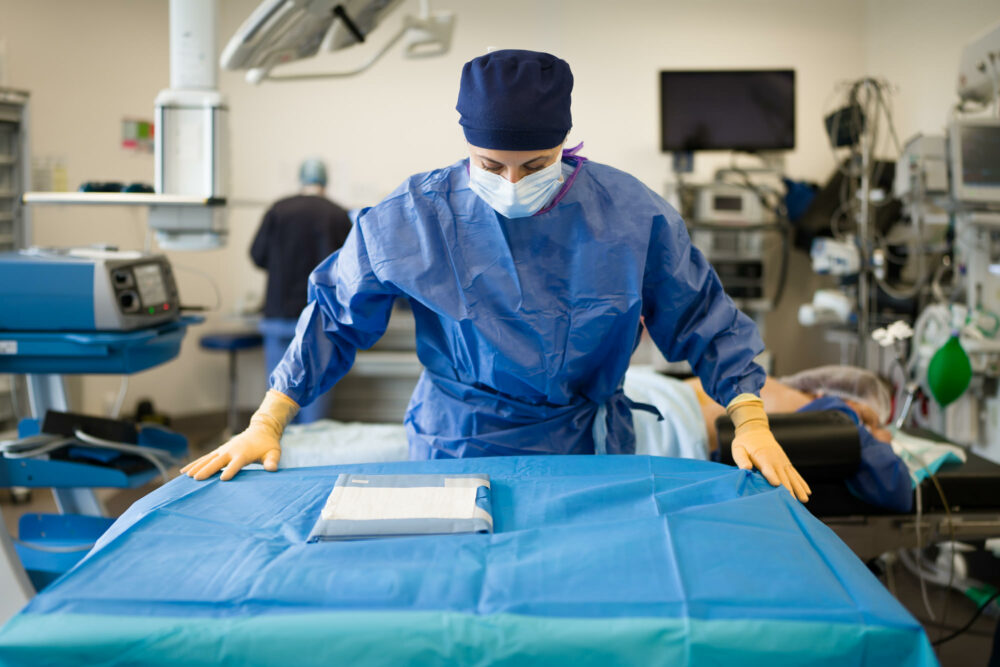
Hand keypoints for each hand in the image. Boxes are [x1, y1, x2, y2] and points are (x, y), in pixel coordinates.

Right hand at [181, 389, 298, 481]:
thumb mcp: (274, 452)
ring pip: (208, 459)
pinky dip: (195, 464)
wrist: (261, 431)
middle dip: (207, 470)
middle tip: (196, 479)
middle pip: (217, 461)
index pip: (237, 464)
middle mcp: (231, 451)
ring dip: (197, 467)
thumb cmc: (268, 445)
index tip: (223, 479)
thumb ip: (272, 461)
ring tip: (185, 476)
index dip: (231, 470)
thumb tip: (272, 469)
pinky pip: (205, 458)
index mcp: (244, 454)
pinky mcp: (219, 451)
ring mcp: (223, 450)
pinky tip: (184, 471)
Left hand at [731, 427, 810, 502]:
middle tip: (792, 502)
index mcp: (762, 457)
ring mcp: (783, 462)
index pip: (768, 468)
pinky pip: (796, 474)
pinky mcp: (786, 463)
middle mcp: (775, 460)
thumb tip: (746, 468)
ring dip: (799, 489)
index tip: (777, 485)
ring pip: (792, 477)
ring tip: (804, 500)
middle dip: (788, 489)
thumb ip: (742, 459)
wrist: (756, 431)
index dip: (772, 476)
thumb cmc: (744, 443)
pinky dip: (802, 483)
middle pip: (783, 476)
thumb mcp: (739, 449)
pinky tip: (808, 492)